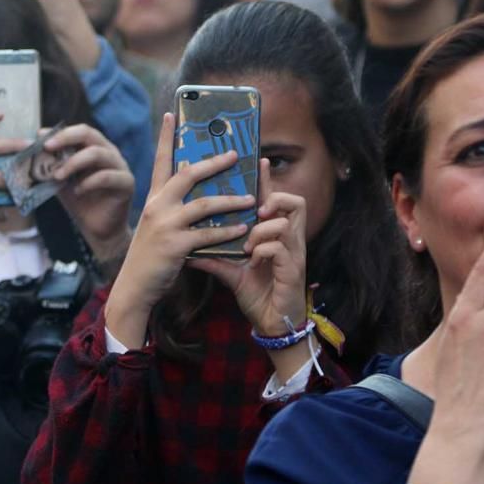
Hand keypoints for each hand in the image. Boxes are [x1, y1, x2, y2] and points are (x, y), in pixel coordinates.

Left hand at [47, 124, 134, 259]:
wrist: (97, 228)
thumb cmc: (80, 201)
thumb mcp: (61, 179)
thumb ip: (50, 164)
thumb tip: (31, 148)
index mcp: (95, 148)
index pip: (80, 131)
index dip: (61, 132)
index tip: (40, 138)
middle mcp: (110, 153)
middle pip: (90, 134)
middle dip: (66, 138)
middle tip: (47, 148)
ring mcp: (120, 167)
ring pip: (98, 153)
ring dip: (74, 162)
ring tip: (58, 176)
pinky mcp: (127, 183)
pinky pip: (108, 176)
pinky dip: (89, 182)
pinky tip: (77, 191)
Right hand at [104, 114, 254, 344]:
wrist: (134, 287)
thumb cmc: (151, 256)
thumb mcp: (157, 225)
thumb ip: (173, 208)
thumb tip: (201, 192)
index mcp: (154, 198)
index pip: (160, 161)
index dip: (166, 137)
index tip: (172, 113)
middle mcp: (157, 206)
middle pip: (187, 174)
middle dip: (212, 162)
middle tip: (233, 154)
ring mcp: (165, 225)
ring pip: (204, 204)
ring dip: (231, 200)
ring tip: (252, 198)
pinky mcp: (175, 245)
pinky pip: (208, 234)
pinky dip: (228, 231)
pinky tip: (243, 229)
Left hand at [192, 160, 306, 336]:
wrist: (271, 323)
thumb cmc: (257, 293)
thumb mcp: (232, 271)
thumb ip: (215, 255)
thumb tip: (188, 246)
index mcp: (276, 235)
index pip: (275, 199)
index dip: (268, 180)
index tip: (258, 160)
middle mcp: (290, 239)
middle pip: (295, 202)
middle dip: (275, 198)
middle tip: (258, 209)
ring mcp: (294, 253)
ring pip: (284, 222)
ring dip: (263, 230)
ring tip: (248, 245)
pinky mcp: (293, 269)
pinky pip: (279, 247)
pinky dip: (262, 250)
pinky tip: (252, 262)